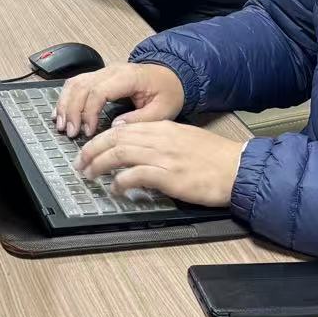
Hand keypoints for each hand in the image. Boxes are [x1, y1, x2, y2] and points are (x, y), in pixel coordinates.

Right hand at [55, 62, 184, 137]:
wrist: (172, 76)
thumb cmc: (168, 91)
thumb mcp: (163, 110)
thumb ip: (139, 120)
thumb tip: (114, 127)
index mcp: (128, 77)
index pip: (98, 91)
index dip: (89, 112)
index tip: (88, 131)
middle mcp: (112, 70)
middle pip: (82, 86)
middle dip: (72, 110)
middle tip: (71, 132)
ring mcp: (104, 71)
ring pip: (75, 82)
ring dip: (65, 104)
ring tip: (62, 125)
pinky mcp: (100, 76)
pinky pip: (77, 83)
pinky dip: (66, 98)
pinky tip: (61, 113)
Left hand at [77, 121, 243, 208]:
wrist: (237, 168)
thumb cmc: (214, 157)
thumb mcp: (183, 138)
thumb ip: (159, 139)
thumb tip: (135, 147)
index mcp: (162, 127)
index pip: (122, 128)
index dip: (100, 139)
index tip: (89, 150)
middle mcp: (160, 138)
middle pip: (115, 138)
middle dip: (92, 150)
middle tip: (80, 164)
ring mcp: (164, 156)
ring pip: (120, 153)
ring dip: (99, 164)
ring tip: (89, 175)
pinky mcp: (169, 175)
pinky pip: (136, 175)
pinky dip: (121, 181)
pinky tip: (115, 189)